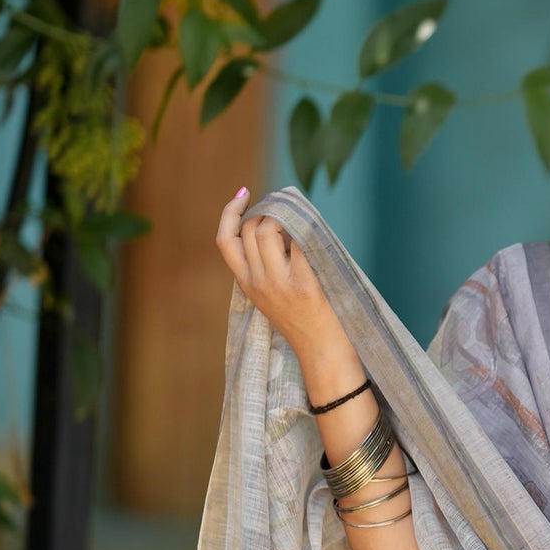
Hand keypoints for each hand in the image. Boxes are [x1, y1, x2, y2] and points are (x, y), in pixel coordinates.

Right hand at [215, 189, 354, 393]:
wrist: (325, 355)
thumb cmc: (307, 324)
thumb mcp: (274, 297)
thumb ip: (268, 267)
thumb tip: (277, 224)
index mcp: (247, 285)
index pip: (225, 240)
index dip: (229, 213)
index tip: (243, 194)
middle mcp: (259, 283)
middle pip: (251, 228)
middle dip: (268, 211)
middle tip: (289, 212)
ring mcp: (280, 283)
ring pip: (270, 229)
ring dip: (286, 218)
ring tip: (303, 228)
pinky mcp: (305, 283)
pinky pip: (301, 241)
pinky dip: (308, 230)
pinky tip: (319, 236)